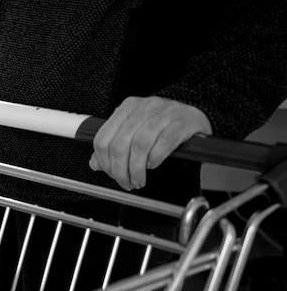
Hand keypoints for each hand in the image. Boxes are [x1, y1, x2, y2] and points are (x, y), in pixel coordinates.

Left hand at [89, 96, 211, 190]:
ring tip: (139, 180)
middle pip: (120, 144)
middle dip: (120, 170)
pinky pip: (163, 143)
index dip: (104, 162)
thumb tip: (95, 164)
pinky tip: (153, 165)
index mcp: (126, 109)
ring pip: (140, 145)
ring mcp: (163, 113)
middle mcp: (143, 108)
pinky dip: (155, 159)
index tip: (111, 175)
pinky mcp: (182, 122)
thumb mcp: (134, 132)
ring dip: (137, 169)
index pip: (103, 138)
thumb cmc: (163, 125)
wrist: (195, 115)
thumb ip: (113, 146)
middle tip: (126, 182)